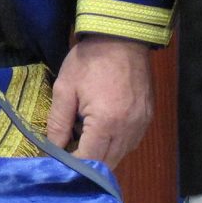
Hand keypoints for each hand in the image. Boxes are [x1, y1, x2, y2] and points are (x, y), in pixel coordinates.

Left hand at [46, 34, 152, 165]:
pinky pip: (130, 143)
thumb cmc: (89, 60)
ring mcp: (141, 124)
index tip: (58, 161)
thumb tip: (53, 150)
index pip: (88, 161)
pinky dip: (115, 145)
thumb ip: (58, 123)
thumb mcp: (65, 88)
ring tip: (84, 139)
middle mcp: (128, 129)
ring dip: (101, 156)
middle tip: (69, 152)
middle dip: (86, 164)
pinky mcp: (148, 118)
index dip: (71, 165)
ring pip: (120, 156)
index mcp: (106, 122)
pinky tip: (102, 132)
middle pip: (106, 164)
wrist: (121, 37)